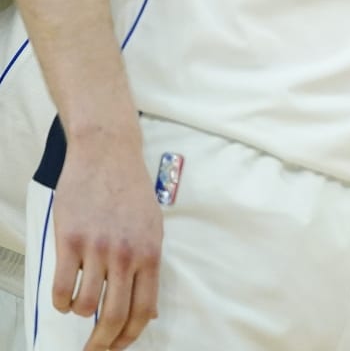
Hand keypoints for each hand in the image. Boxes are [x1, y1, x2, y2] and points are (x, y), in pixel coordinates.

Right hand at [52, 132, 161, 349]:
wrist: (107, 155)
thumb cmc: (130, 192)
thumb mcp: (153, 228)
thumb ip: (148, 268)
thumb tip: (149, 311)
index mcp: (150, 254)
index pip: (143, 310)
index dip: (129, 337)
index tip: (117, 348)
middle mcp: (126, 255)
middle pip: (114, 316)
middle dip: (101, 343)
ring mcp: (97, 248)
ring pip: (85, 305)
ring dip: (79, 315)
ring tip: (78, 308)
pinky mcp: (70, 241)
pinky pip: (61, 287)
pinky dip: (59, 301)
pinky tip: (62, 298)